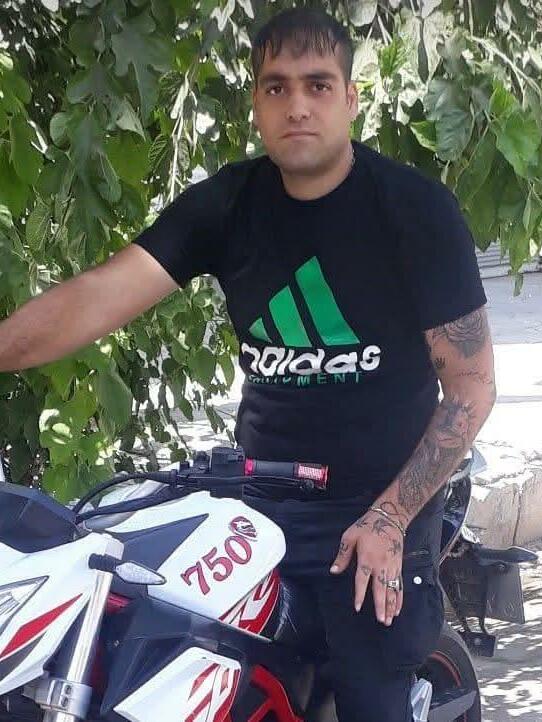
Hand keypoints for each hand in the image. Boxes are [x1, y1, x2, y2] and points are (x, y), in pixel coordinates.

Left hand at [330, 508, 404, 624]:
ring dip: (392, 605)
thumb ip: (342, 555)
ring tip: (390, 620)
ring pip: (392, 589)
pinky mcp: (399, 566)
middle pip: (381, 589)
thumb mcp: (350, 536)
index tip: (358, 607)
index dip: (360, 594)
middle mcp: (381, 565)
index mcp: (367, 558)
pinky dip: (399, 598)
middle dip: (382, 606)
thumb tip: (333, 571)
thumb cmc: (367, 527)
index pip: (362, 580)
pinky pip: (400, 585)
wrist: (389, 518)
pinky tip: (398, 609)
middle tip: (381, 621)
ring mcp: (392, 567)